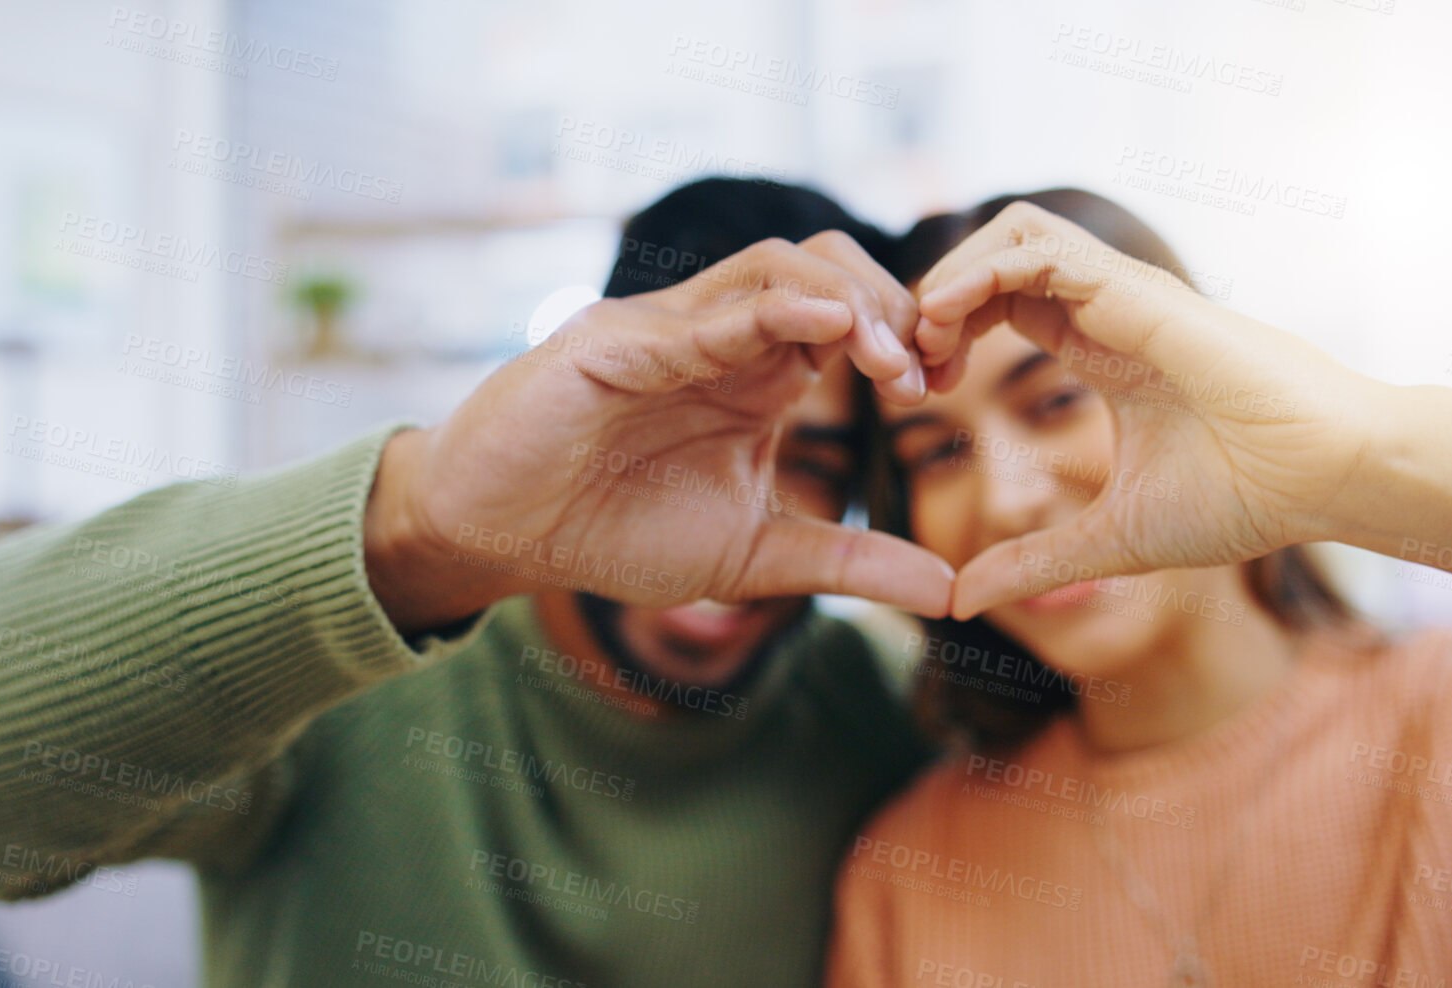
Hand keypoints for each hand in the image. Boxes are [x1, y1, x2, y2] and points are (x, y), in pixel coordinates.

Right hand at [371, 232, 953, 630]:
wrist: (499, 536)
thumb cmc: (610, 530)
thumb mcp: (753, 555)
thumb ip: (847, 563)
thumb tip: (952, 594)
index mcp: (755, 373)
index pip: (850, 314)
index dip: (906, 335)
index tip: (946, 386)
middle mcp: (717, 334)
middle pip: (826, 265)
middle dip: (890, 305)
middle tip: (927, 371)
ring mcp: (664, 329)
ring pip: (773, 266)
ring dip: (845, 300)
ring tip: (888, 360)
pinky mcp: (611, 342)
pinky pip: (697, 315)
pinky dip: (765, 313)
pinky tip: (821, 330)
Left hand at [910, 202, 1385, 618]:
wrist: (1330, 478)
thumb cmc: (1247, 499)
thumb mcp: (1110, 540)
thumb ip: (1033, 564)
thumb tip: (956, 601)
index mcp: (1101, 347)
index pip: (1001, 302)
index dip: (949, 334)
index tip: (923, 395)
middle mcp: (1107, 308)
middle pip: (995, 255)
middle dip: (936, 298)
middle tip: (910, 367)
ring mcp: (1123, 293)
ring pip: (1012, 230)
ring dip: (952, 275)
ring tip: (926, 341)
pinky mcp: (1137, 291)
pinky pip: (1040, 248)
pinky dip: (980, 272)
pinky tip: (950, 325)